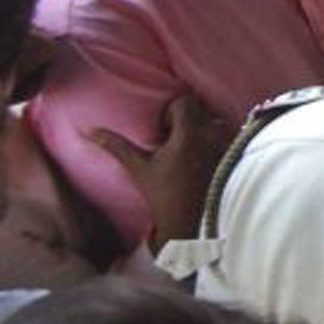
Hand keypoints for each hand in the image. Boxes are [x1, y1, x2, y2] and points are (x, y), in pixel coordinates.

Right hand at [86, 95, 232, 250]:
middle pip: (200, 107)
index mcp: (188, 136)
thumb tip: (87, 129)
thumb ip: (115, 146)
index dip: (171, 111)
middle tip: (173, 137)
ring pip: (214, 118)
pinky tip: (203, 155)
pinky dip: (214, 137)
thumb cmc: (163, 195)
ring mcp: (226, 144)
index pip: (184, 102)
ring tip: (188, 147)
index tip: (163, 130)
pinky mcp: (235, 153)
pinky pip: (228, 132)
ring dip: (201, 126)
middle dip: (185, 117)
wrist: (190, 221)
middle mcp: (211, 136)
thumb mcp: (138, 168)